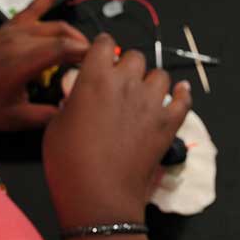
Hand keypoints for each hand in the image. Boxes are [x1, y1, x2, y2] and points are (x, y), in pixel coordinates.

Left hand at [0, 0, 88, 130]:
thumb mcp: (15, 118)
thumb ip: (46, 115)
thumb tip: (70, 111)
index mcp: (23, 61)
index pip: (65, 48)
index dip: (86, 54)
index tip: (99, 64)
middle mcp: (19, 40)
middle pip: (63, 33)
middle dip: (83, 46)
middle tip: (94, 62)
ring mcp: (13, 30)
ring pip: (53, 22)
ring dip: (72, 32)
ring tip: (85, 46)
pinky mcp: (8, 27)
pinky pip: (32, 6)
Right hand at [42, 33, 191, 227]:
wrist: (98, 196)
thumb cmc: (69, 163)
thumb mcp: (56, 126)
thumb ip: (72, 103)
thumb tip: (79, 99)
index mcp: (95, 77)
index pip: (105, 43)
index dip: (102, 49)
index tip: (100, 57)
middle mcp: (126, 83)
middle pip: (135, 56)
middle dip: (127, 66)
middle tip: (118, 82)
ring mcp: (151, 103)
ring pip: (160, 75)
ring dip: (150, 81)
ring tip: (142, 94)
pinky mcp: (167, 124)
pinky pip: (183, 99)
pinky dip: (181, 95)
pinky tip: (179, 93)